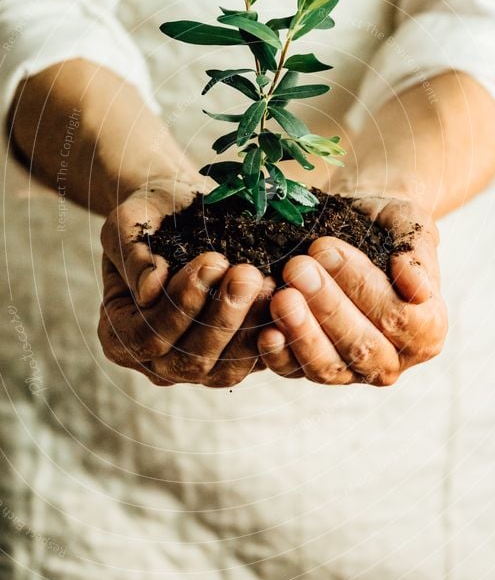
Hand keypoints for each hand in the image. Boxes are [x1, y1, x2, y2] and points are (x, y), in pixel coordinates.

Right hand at [98, 178, 273, 386]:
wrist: (184, 209)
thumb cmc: (151, 214)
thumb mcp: (130, 223)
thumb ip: (133, 255)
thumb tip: (149, 290)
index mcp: (120, 334)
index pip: (146, 337)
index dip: (180, 305)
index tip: (213, 261)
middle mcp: (157, 361)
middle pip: (189, 360)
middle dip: (221, 317)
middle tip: (248, 274)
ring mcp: (199, 367)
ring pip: (226, 370)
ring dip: (250, 327)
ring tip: (269, 284)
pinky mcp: (237, 360)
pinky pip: (257, 362)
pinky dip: (274, 334)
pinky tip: (288, 298)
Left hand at [257, 196, 446, 385]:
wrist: (356, 226)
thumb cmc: (386, 225)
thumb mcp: (410, 225)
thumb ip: (417, 254)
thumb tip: (416, 287)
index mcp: (427, 329)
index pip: (397, 319)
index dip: (362, 288)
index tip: (327, 251)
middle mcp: (392, 359)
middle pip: (362, 347)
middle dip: (327, 307)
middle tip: (297, 268)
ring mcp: (352, 371)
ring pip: (328, 368)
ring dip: (302, 332)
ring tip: (280, 296)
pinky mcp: (312, 369)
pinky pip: (294, 371)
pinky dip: (279, 354)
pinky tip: (265, 329)